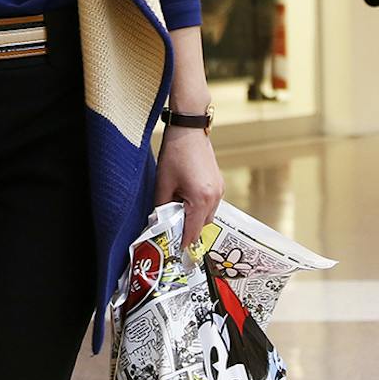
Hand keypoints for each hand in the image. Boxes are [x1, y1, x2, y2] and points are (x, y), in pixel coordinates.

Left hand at [155, 125, 223, 250]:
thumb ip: (161, 207)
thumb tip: (158, 223)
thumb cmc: (175, 154)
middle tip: (170, 227)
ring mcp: (219, 189)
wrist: (189, 130)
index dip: (182, 242)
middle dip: (186, 228)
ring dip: (193, 217)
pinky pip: (210, 204)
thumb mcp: (163, 183)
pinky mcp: (219, 183)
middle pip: (201, 226)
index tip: (172, 250)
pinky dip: (199, 206)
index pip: (192, 231)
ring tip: (176, 209)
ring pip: (207, 215)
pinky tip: (185, 198)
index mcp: (201, 199)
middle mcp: (215, 197)